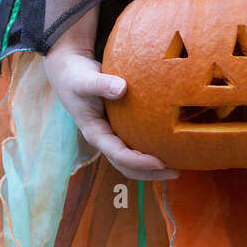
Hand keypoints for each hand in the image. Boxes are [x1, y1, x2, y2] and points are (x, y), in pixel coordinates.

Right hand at [43, 46, 179, 181]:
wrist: (69, 72)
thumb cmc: (76, 76)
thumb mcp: (85, 80)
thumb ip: (101, 84)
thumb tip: (122, 88)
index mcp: (95, 134)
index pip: (118, 155)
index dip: (139, 162)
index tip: (160, 162)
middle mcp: (104, 140)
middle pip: (127, 166)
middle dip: (150, 173)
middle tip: (176, 172)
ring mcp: (111, 136)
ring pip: (132, 161)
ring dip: (153, 168)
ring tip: (178, 167)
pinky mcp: (119, 129)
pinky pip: (136, 146)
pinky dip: (152, 150)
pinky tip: (171, 146)